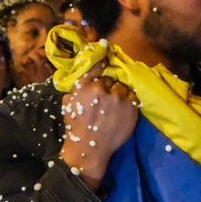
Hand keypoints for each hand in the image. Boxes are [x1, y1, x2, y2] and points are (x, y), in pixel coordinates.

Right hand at [59, 65, 138, 190]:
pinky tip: (122, 111)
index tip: (105, 52)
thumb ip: (76, 90)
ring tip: (116, 105)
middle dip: (109, 85)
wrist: (89, 149)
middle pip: (111, 79)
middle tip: (107, 96)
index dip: (102, 60)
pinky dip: (128, 102)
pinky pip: (132, 97)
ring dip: (120, 94)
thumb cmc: (75, 127)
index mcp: (86, 87)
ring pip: (123, 88)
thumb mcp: (68, 105)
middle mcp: (103, 89)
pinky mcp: (131, 108)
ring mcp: (119, 98)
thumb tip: (82, 79)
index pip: (97, 66)